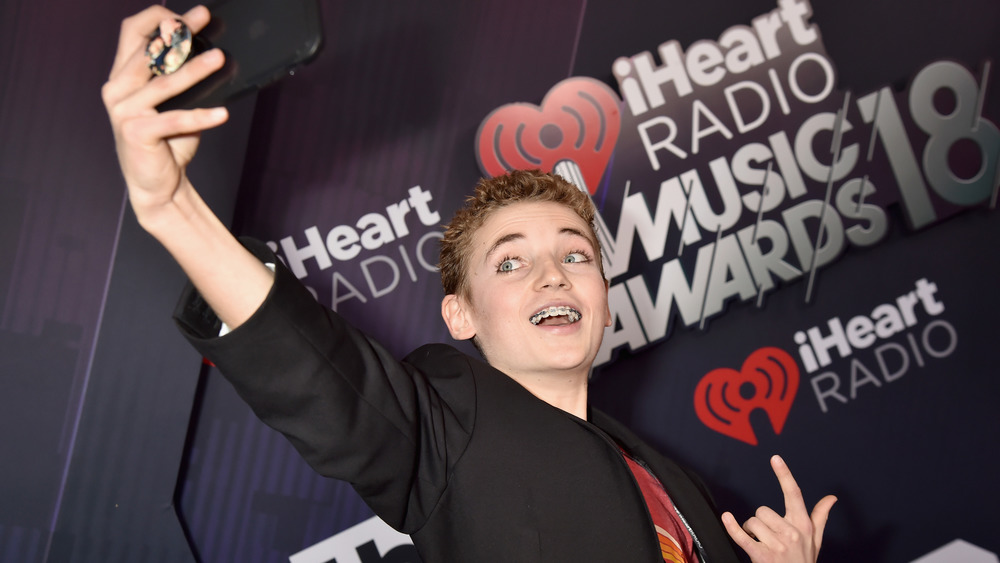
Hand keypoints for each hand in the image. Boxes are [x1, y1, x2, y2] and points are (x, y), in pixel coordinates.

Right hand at [102, 5, 227, 225]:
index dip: (161, 18)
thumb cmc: (168, 141)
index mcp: (123, 76)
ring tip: (219, 59)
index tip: (191, 15)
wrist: (158, 184)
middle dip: (179, 32)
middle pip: (148, 50)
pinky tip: (222, 113)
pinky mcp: (135, 132)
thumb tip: (212, 54)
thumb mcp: (175, 104)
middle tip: (206, 20)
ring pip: (164, 82)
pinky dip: (201, 116)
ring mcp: (123, 110)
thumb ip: (180, 79)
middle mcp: (117, 88)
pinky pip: (175, 119)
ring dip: (194, 69)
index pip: (134, 32)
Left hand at [722, 455, 836, 562]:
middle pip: (763, 510)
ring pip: (753, 522)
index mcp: (803, 525)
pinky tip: (727, 517)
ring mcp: (777, 545)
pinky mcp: (761, 555)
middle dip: (761, 520)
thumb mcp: (816, 539)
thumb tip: (832, 497)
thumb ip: (820, 516)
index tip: (775, 458)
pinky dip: (732, 527)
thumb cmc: (804, 560)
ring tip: (761, 543)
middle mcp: (791, 533)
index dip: (784, 475)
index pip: (794, 494)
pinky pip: (742, 536)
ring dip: (751, 530)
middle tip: (768, 534)